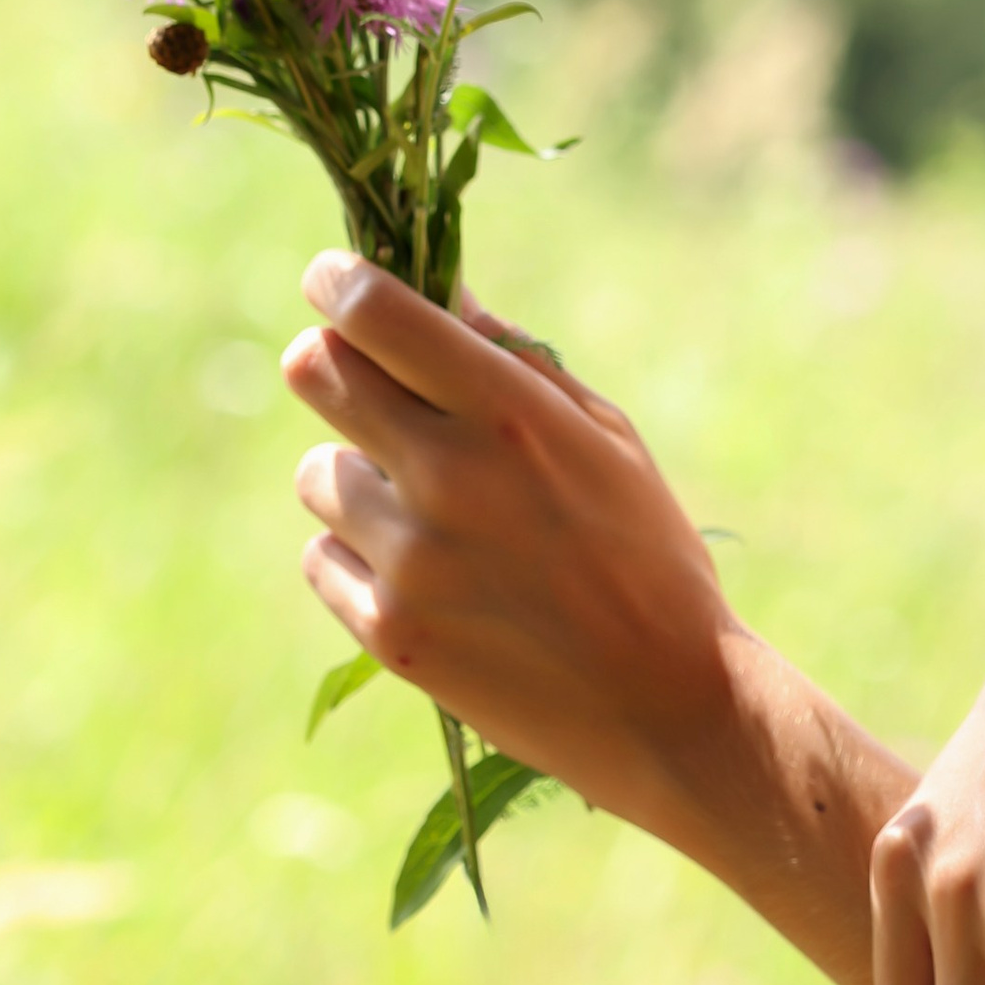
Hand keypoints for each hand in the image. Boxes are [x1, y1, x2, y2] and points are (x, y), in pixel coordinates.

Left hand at [283, 251, 735, 830]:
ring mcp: (412, 560)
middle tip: (359, 382)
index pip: (375, 313)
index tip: (333, 280)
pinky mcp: (390, 634)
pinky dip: (358, 557)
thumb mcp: (605, 435)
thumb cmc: (648, 553)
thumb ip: (515, 359)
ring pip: (315, 473)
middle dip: (329, 364)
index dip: (339, 282)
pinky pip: (322, 558)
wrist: (670, 705)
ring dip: (354, 476)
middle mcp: (450, 474)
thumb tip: (440, 294)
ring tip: (426, 511)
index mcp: (509, 411)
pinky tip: (424, 576)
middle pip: (315, 373)